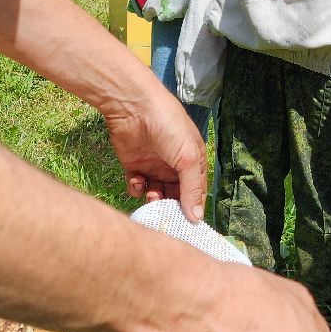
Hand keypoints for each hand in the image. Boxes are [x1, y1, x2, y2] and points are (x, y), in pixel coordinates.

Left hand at [105, 86, 206, 222]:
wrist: (134, 107)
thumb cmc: (169, 127)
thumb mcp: (188, 158)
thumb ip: (192, 189)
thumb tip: (197, 218)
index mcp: (193, 162)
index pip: (196, 192)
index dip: (192, 208)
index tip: (188, 224)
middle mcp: (174, 166)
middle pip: (175, 196)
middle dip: (171, 206)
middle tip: (165, 212)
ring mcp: (154, 166)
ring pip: (155, 194)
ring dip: (153, 199)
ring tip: (151, 194)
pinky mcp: (134, 166)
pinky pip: (136, 187)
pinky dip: (136, 188)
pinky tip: (137, 180)